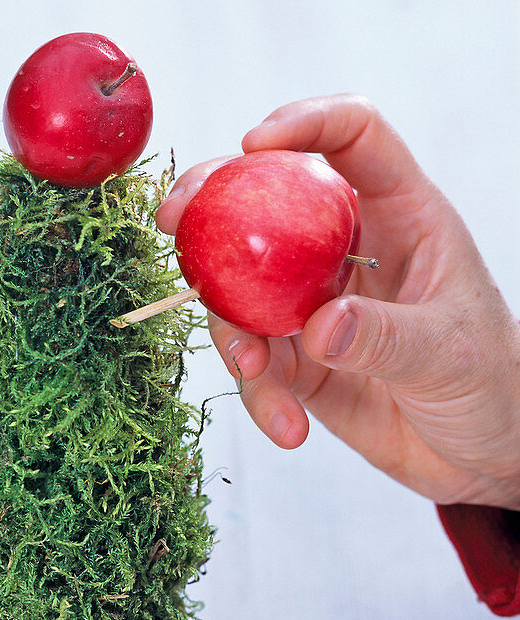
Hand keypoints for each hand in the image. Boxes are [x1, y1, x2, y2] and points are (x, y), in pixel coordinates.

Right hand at [156, 95, 519, 509]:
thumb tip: (320, 325)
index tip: (254, 144)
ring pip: (242, 293)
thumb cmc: (490, 381)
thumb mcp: (449, 354)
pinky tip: (290, 428)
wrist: (480, 449)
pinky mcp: (296, 361)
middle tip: (176, 225)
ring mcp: (313, 306)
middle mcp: (345, 250)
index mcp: (399, 216)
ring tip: (256, 373)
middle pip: (265, 204)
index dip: (305, 125)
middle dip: (212, 206)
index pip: (353, 141)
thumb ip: (386, 337)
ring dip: (234, 333)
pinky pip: (256, 367)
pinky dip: (259, 396)